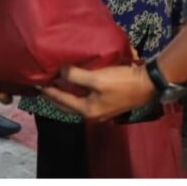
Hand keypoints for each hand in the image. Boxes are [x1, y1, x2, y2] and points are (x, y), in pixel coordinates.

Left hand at [40, 62, 155, 121]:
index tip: (36, 83)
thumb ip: (75, 76)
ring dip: (67, 93)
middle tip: (43, 85)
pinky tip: (76, 82)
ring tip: (56, 83)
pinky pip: (87, 97)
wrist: (150, 83)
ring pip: (77, 101)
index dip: (48, 91)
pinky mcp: (109, 102)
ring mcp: (102, 109)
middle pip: (68, 105)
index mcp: (87, 111)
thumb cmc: (123, 83)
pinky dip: (79, 90)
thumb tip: (60, 72)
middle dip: (54, 96)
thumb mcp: (97, 78)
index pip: (61, 100)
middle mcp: (93, 113)